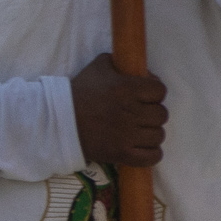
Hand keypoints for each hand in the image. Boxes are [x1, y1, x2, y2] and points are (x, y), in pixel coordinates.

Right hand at [71, 55, 167, 169]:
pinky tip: (141, 147)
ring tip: (138, 131)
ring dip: (150, 133)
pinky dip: (151, 153)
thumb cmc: (80, 93)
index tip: (144, 96)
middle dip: (152, 113)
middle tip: (138, 114)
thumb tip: (143, 72)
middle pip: (162, 114)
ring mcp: (128, 135)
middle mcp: (131, 111)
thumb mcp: (97, 68)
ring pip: (158, 135)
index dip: (153, 93)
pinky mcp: (123, 154)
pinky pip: (153, 156)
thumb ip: (119, 63)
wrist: (59, 121)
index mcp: (126, 88)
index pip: (160, 91)